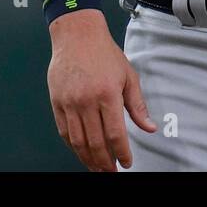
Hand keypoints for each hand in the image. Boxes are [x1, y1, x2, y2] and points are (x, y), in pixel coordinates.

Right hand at [47, 9, 156, 171]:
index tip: (126, 162)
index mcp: (108, 94)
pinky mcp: (57, 102)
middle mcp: (87, 101)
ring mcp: (69, 103)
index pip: (115, 134)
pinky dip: (73, 146)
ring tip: (98, 167)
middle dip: (105, 162)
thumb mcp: (128, 75)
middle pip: (96, 142)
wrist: (77, 35)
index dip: (122, 153)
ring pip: (78, 141)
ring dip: (88, 159)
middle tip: (112, 171)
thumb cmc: (104, 53)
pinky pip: (64, 132)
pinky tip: (82, 152)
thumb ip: (137, 105)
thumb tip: (149, 127)